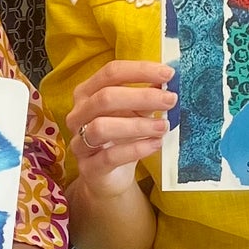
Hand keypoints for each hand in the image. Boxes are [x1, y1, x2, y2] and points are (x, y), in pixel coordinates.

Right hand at [67, 59, 174, 194]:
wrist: (109, 178)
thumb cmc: (121, 138)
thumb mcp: (135, 113)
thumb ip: (146, 97)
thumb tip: (166, 82)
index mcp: (87, 93)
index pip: (110, 73)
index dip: (139, 70)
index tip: (168, 73)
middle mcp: (78, 114)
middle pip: (105, 98)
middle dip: (141, 97)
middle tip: (170, 100)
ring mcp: (79, 141)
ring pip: (102, 127)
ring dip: (137, 125)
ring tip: (163, 126)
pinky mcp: (88, 167)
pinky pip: (109, 156)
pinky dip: (135, 149)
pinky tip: (155, 144)